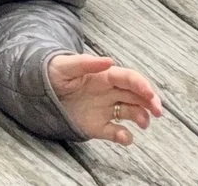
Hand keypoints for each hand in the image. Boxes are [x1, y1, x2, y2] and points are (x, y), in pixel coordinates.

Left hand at [47, 53, 162, 144]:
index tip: (150, 94)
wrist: (39, 90)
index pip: (129, 78)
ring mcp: (106, 109)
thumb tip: (109, 60)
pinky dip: (124, 137)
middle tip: (158, 111)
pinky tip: (124, 137)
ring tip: (143, 124)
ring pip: (131, 113)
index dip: (142, 85)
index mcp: (105, 76)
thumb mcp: (66, 65)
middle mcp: (110, 93)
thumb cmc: (53, 72)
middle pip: (137, 96)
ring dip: (141, 117)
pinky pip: (116, 132)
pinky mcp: (98, 126)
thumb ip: (86, 63)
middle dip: (150, 102)